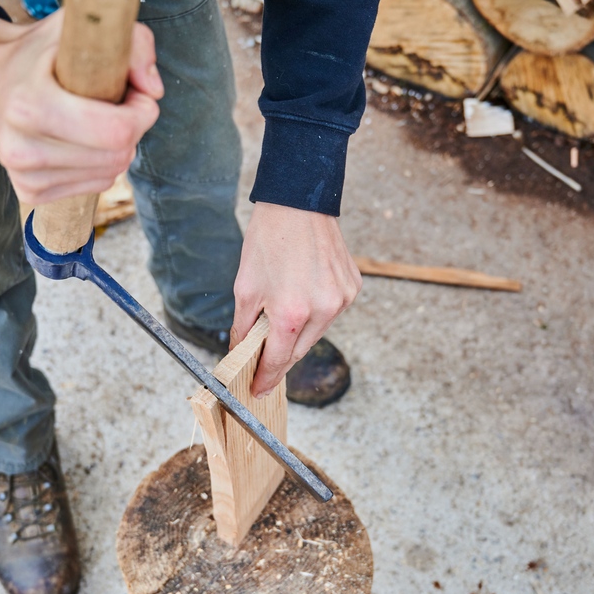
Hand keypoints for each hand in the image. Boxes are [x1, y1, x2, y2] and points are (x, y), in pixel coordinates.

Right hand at [0, 11, 162, 204]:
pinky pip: (95, 185)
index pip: (117, 131)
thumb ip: (131, 44)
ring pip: (111, 173)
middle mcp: (22, 148)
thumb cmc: (38, 52)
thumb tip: (153, 92)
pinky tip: (80, 140)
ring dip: (117, 147)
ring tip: (94, 119)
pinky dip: (100, 163)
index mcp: (29, 105)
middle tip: (117, 103)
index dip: (142, 113)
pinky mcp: (29, 192)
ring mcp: (24, 176)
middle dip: (132, 128)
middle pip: (118, 155)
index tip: (137, 93)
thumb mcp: (78, 28)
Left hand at [230, 203, 361, 398]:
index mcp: (291, 313)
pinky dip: (315, 311)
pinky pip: (331, 312)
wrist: (299, 203)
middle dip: (280, 354)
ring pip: (316, 332)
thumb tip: (241, 352)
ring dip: (298, 330)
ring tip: (284, 308)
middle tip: (263, 355)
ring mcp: (341, 300)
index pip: (279, 361)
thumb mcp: (245, 287)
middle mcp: (322, 310)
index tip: (258, 390)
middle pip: (299, 350)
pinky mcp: (352, 288)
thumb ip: (244, 327)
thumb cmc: (268, 241)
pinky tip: (304, 291)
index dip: (266, 378)